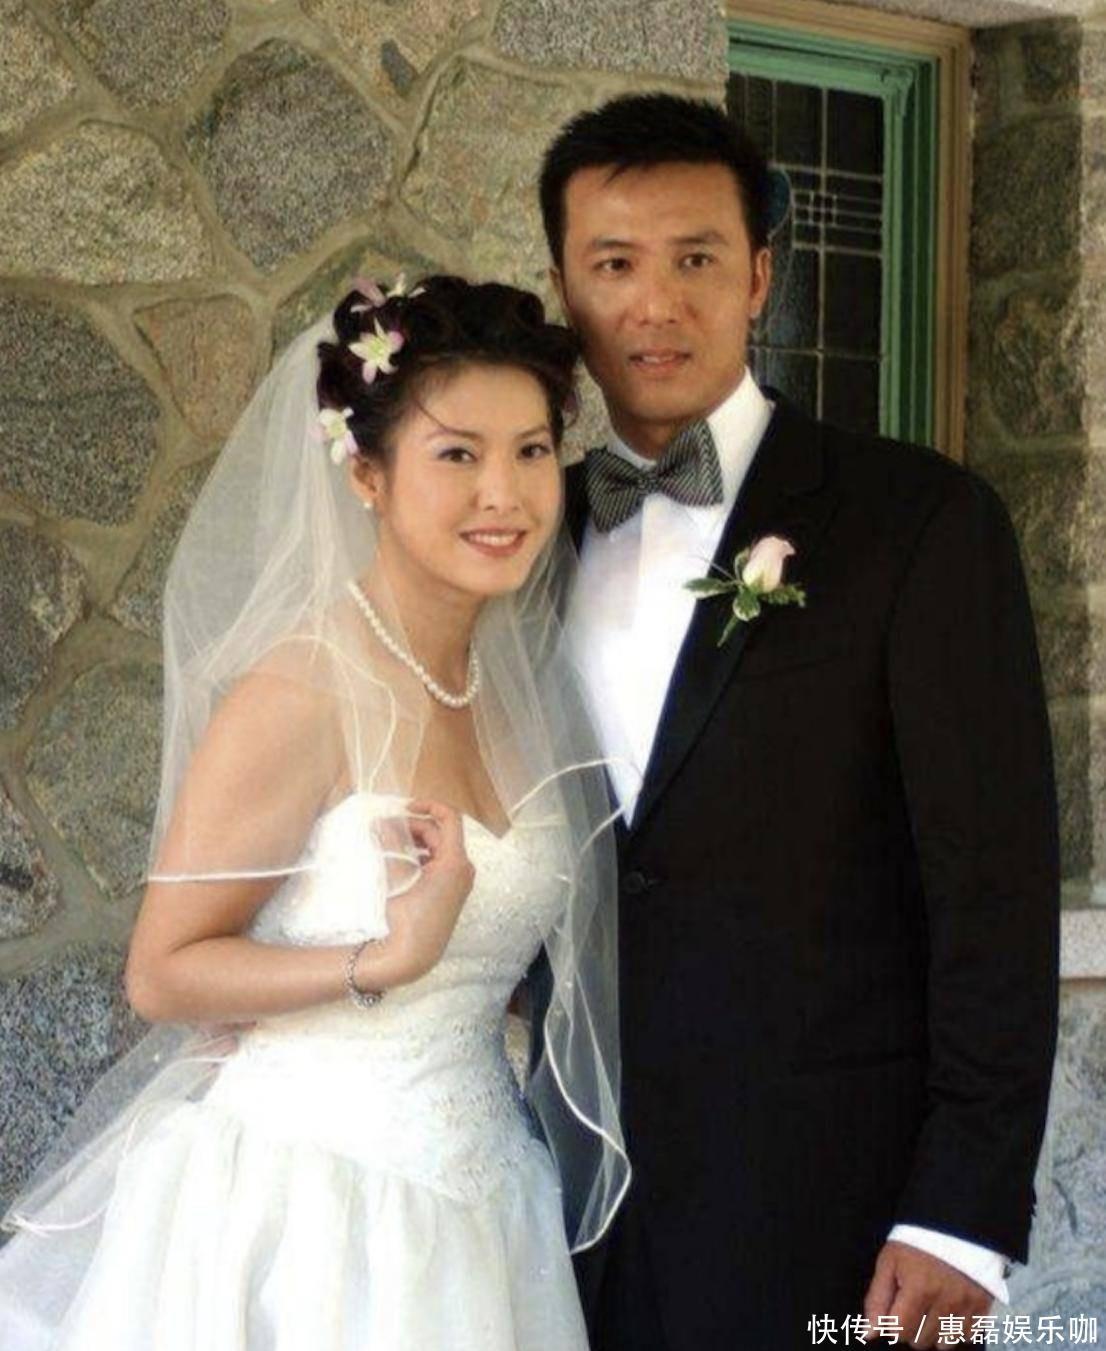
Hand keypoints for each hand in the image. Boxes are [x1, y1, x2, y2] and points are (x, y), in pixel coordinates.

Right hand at [356, 800, 474, 989]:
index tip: (404, 807)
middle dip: (413, 826)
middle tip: (385, 828)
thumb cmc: (404, 915)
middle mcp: (463, 870)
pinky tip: (399, 862)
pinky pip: (438, 865)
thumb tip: (379, 821)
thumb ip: (388, 843)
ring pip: (438, 850)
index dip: (428, 805)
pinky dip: (420, 857)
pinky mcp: (450, 895)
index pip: (449, 818)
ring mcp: (458, 884)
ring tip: (388, 843)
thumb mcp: (394, 875)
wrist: (409, 957)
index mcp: (456, 861)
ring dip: (415, 842)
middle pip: (440, 834)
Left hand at [863, 1241, 993, 1346]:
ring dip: (933, 1331)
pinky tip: (947, 1308)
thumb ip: (877, 1299)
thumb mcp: (889, 1261)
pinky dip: (954, 1329)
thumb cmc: (918, 1241)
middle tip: (912, 1302)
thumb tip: (869, 1333)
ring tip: (930, 1306)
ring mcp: (967, 1307)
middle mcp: (945, 1301)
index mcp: (919, 1288)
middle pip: (919, 1340)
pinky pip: (965, 1336)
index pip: (899, 1331)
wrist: (954, 1225)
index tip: (894, 1307)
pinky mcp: (983, 1308)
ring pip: (943, 1344)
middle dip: (911, 1326)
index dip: (891, 1322)